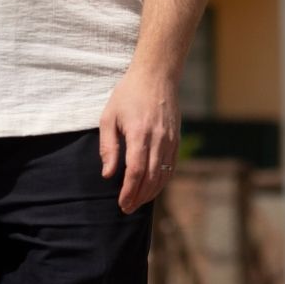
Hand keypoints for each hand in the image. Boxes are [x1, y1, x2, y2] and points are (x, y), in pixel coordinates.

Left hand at [99, 65, 179, 213]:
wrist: (157, 75)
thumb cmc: (128, 94)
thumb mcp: (109, 116)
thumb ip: (108, 147)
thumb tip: (108, 174)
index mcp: (139, 133)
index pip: (136, 171)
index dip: (129, 191)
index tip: (121, 203)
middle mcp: (158, 139)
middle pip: (151, 177)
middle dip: (139, 197)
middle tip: (127, 208)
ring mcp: (170, 139)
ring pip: (164, 175)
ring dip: (151, 192)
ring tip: (138, 202)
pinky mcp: (176, 139)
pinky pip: (172, 166)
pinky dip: (163, 180)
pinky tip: (152, 187)